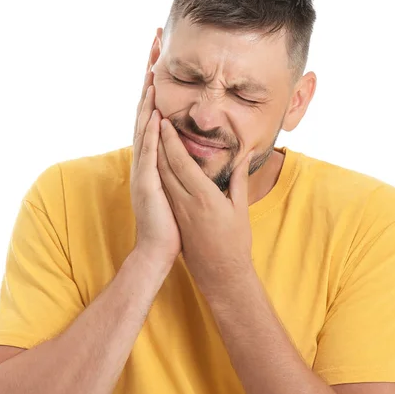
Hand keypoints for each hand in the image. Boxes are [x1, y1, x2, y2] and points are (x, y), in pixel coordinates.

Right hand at [130, 69, 181, 267]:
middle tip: (153, 46)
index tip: (163, 58)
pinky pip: (148, 153)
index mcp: (152, 156)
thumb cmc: (169, 219)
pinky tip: (154, 112)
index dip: (157, 85)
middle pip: (144, 109)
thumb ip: (178, 164)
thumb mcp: (176, 185)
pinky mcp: (146, 183)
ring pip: (143, 126)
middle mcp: (143, 157)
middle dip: (149, 77)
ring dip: (147, 99)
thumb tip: (186, 146)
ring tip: (153, 70)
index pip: (154, 112)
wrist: (157, 248)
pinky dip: (150, 132)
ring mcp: (142, 169)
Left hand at [156, 118, 254, 292]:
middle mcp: (186, 202)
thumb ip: (239, 180)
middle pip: (166, 166)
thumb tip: (244, 156)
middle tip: (152, 120)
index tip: (164, 122)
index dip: (170, 141)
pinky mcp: (176, 217)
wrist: (220, 273)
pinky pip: (164, 189)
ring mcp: (178, 210)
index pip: (181, 162)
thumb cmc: (235, 242)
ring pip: (161, 177)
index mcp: (204, 196)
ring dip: (154, 154)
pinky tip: (156, 161)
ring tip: (150, 134)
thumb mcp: (240, 209)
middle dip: (157, 141)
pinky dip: (158, 171)